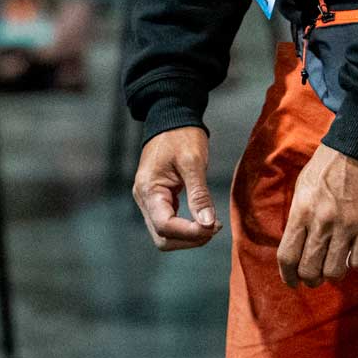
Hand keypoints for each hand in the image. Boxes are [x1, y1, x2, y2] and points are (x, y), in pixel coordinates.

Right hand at [133, 126, 221, 249]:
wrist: (171, 118)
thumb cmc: (181, 135)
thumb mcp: (193, 162)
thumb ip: (199, 194)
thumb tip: (208, 224)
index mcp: (148, 189)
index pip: (165, 226)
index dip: (189, 232)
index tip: (214, 226)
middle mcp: (143, 199)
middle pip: (162, 237)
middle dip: (189, 239)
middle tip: (214, 227)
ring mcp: (148, 201)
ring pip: (164, 235)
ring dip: (188, 237)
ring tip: (211, 224)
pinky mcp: (157, 200)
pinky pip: (168, 223)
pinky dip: (186, 228)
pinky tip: (203, 219)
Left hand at [277, 142, 357, 287]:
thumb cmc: (328, 165)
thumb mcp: (303, 186)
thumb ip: (300, 216)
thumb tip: (299, 244)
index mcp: (301, 211)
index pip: (287, 255)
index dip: (288, 276)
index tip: (292, 282)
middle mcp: (321, 222)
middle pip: (309, 269)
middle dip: (310, 280)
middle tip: (315, 278)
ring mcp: (346, 226)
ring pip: (334, 271)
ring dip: (333, 274)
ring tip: (334, 266)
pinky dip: (355, 264)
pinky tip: (353, 255)